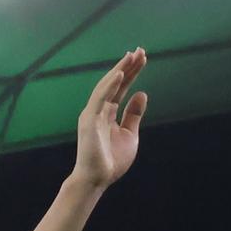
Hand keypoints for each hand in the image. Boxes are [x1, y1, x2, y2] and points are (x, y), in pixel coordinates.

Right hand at [70, 50, 148, 191]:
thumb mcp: (130, 134)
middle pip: (114, 83)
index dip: (132, 73)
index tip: (142, 58)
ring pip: (106, 86)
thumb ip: (134, 114)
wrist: (97, 179)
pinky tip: (120, 73)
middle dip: (127, 66)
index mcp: (108, 113)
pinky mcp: (89, 121)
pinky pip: (100, 99)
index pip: (121, 88)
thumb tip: (142, 93)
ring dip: (120, 70)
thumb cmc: (111, 160)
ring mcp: (92, 114)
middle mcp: (98, 110)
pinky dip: (109, 85)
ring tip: (132, 56)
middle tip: (140, 50)